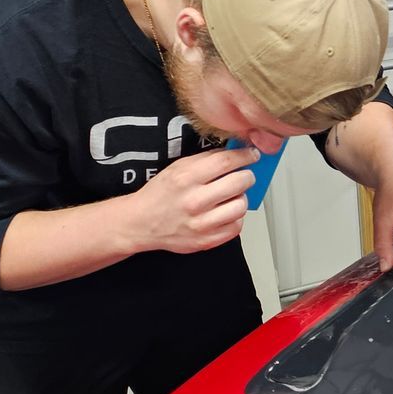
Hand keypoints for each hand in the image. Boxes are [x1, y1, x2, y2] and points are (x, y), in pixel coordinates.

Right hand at [129, 146, 256, 253]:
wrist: (140, 223)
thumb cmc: (159, 195)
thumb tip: (234, 153)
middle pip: (239, 183)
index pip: (226, 161)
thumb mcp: (176, 168)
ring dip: (241, 198)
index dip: (245, 156)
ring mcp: (200, 224)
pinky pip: (236, 227)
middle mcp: (194, 201)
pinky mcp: (205, 241)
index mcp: (186, 178)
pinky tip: (225, 213)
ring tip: (231, 196)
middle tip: (244, 176)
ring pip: (241, 206)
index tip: (252, 155)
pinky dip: (235, 218)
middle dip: (247, 176)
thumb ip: (205, 160)